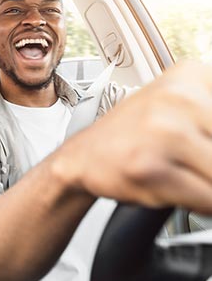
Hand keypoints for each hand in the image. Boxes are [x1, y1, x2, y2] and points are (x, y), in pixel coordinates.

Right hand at [56, 62, 211, 213]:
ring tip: (189, 178)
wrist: (82, 156)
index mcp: (192, 76)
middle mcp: (178, 97)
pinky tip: (181, 191)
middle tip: (196, 163)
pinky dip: (203, 205)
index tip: (205, 148)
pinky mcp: (148, 167)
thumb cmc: (135, 136)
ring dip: (210, 187)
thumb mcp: (182, 108)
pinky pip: (206, 199)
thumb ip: (210, 120)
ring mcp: (162, 131)